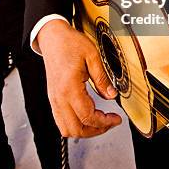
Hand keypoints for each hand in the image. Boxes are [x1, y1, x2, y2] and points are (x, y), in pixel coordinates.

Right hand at [37, 19, 121, 136]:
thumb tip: (112, 95)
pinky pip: (61, 121)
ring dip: (84, 130)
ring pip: (66, 129)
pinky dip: (75, 124)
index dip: (104, 123)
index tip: (116, 119)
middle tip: (110, 122)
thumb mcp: (92, 56)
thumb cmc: (70, 43)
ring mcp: (54, 99)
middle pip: (76, 129)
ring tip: (99, 121)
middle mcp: (59, 97)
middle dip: (96, 130)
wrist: (53, 37)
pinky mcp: (52, 98)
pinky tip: (86, 116)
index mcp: (69, 87)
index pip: (87, 117)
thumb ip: (103, 78)